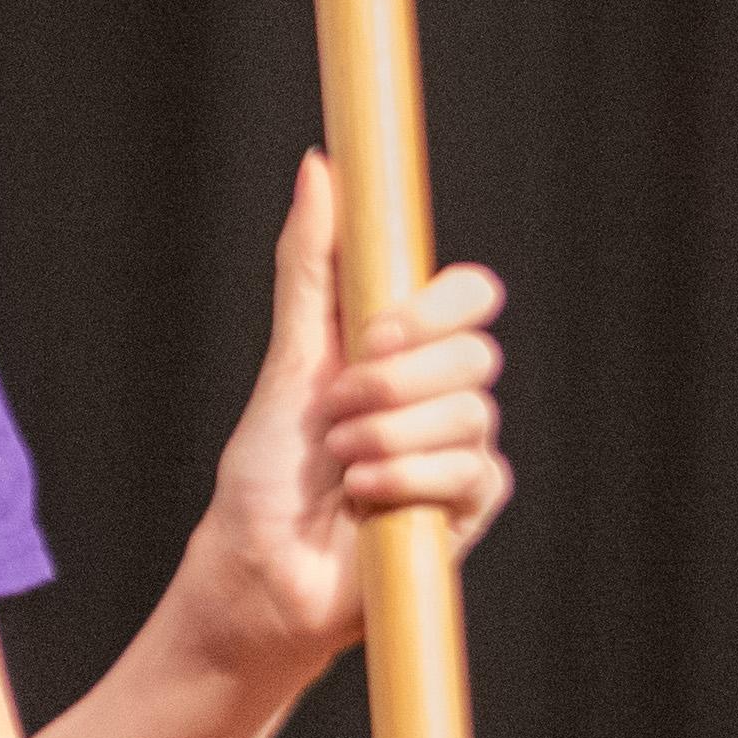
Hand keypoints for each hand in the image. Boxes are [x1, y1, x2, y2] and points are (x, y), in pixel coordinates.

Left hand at [180, 152, 507, 671]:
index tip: (374, 332)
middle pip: (476, 353)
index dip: (435, 307)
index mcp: (407, 349)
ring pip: (468, 414)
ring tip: (340, 466)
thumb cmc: (266, 472)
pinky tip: (365, 501)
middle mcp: (442, 394)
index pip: (470, 295)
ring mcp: (461, 451)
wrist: (260, 571)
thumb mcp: (288, 358)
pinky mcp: (470, 509)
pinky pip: (469, 472)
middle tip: (337, 413)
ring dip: (386, 438)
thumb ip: (312, 265)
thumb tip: (321, 166)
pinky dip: (404, 481)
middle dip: (394, 382)